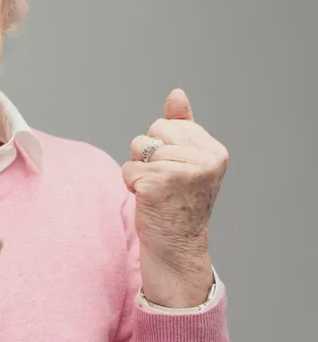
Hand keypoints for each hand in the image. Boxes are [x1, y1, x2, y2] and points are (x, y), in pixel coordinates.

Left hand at [122, 89, 227, 306]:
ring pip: (138, 149)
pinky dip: (131, 184)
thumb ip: (182, 126)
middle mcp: (204, 159)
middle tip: (164, 183)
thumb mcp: (184, 160)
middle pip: (151, 132)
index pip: (167, 125)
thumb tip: (176, 93)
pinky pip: (128, 168)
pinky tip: (148, 201)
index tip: (175, 173)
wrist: (176, 248)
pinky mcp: (159, 183)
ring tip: (156, 191)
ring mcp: (183, 171)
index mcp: (214, 150)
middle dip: (148, 155)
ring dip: (138, 171)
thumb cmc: (178, 202)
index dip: (161, 148)